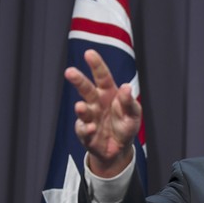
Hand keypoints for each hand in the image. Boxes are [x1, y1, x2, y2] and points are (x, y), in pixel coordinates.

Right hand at [64, 49, 141, 176]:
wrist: (120, 148)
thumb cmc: (125, 124)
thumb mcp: (133, 113)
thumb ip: (129, 101)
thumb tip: (126, 87)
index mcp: (108, 93)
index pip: (102, 77)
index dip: (96, 65)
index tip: (89, 53)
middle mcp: (96, 103)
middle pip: (86, 89)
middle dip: (78, 80)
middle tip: (70, 72)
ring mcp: (90, 118)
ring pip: (82, 110)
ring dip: (81, 109)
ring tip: (80, 107)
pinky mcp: (86, 133)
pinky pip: (84, 130)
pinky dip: (87, 130)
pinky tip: (91, 128)